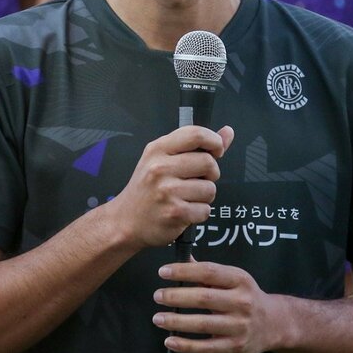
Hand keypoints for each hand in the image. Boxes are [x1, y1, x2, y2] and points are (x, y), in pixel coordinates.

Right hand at [107, 125, 233, 250]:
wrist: (125, 221)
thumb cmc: (147, 189)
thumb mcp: (163, 159)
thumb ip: (197, 146)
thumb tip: (228, 132)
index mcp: (157, 150)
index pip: (196, 134)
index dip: (214, 141)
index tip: (216, 151)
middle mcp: (160, 168)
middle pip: (208, 162)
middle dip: (211, 174)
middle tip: (197, 180)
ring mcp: (167, 191)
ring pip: (210, 189)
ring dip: (204, 196)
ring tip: (186, 198)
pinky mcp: (175, 212)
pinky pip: (205, 210)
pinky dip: (199, 213)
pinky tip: (184, 212)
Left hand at [153, 261, 280, 352]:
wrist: (274, 324)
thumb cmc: (246, 297)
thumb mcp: (233, 279)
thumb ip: (207, 271)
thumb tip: (182, 258)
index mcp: (239, 280)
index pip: (208, 272)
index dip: (184, 271)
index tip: (163, 272)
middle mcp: (242, 302)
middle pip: (204, 298)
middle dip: (176, 296)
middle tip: (158, 295)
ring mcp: (239, 326)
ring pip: (203, 324)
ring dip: (177, 321)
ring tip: (158, 318)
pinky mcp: (235, 346)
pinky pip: (206, 347)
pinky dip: (186, 345)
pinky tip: (170, 340)